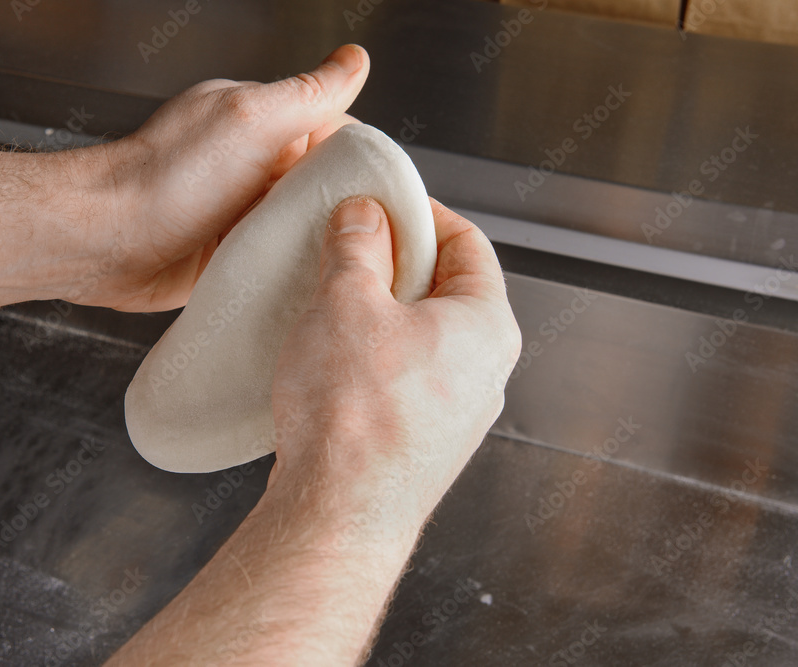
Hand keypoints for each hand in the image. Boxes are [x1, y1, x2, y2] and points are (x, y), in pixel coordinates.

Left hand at [59, 44, 369, 312]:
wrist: (105, 242)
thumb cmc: (165, 179)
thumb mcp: (250, 121)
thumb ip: (308, 94)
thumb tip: (354, 59)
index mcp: (260, 123)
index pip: (335, 132)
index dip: (364, 160)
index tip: (388, 190)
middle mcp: (253, 166)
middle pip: (324, 185)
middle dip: (346, 208)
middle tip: (371, 237)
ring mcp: (241, 213)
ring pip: (302, 227)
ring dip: (319, 243)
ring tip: (345, 264)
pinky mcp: (229, 256)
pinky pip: (274, 261)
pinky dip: (291, 270)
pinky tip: (309, 282)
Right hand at [269, 197, 521, 533]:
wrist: (338, 515)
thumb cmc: (355, 418)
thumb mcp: (346, 302)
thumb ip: (358, 246)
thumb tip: (363, 216)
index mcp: (487, 326)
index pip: (468, 242)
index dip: (422, 215)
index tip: (381, 207)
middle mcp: (486, 370)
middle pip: (446, 289)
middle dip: (394, 265)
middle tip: (346, 253)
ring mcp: (459, 411)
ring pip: (423, 336)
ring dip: (379, 312)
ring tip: (331, 305)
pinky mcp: (426, 440)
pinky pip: (407, 378)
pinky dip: (374, 357)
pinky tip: (332, 359)